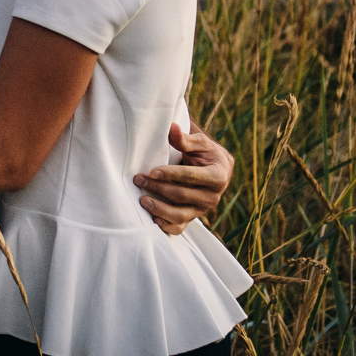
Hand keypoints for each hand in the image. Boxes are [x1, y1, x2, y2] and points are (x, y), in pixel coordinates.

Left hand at [133, 121, 233, 235]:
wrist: (214, 169)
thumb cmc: (204, 153)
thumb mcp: (199, 143)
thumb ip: (185, 139)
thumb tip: (172, 128)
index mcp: (217, 176)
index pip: (192, 176)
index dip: (172, 174)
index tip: (153, 170)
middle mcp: (212, 196)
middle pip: (182, 195)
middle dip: (158, 187)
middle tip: (138, 179)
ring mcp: (202, 209)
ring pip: (180, 215)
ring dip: (159, 208)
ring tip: (142, 200)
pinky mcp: (193, 218)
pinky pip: (179, 227)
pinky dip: (166, 226)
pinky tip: (152, 218)